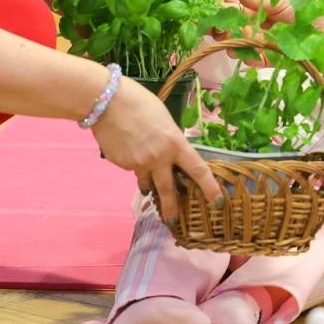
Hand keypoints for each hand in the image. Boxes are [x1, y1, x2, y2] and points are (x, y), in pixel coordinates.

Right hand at [91, 80, 220, 221]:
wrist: (106, 102)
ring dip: (149, 186)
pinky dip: (132, 163)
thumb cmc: (139, 103)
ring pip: (146, 182)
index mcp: (175, 144)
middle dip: (172, 209)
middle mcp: (158, 158)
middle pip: (169, 190)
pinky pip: (131, 168)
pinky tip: (126, 148)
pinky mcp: (121, 164)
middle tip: (174, 221)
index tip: (217, 201)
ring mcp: (138, 164)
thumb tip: (170, 153)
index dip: (210, 187)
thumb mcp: (165, 120)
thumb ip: (170, 140)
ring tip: (147, 187)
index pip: (198, 170)